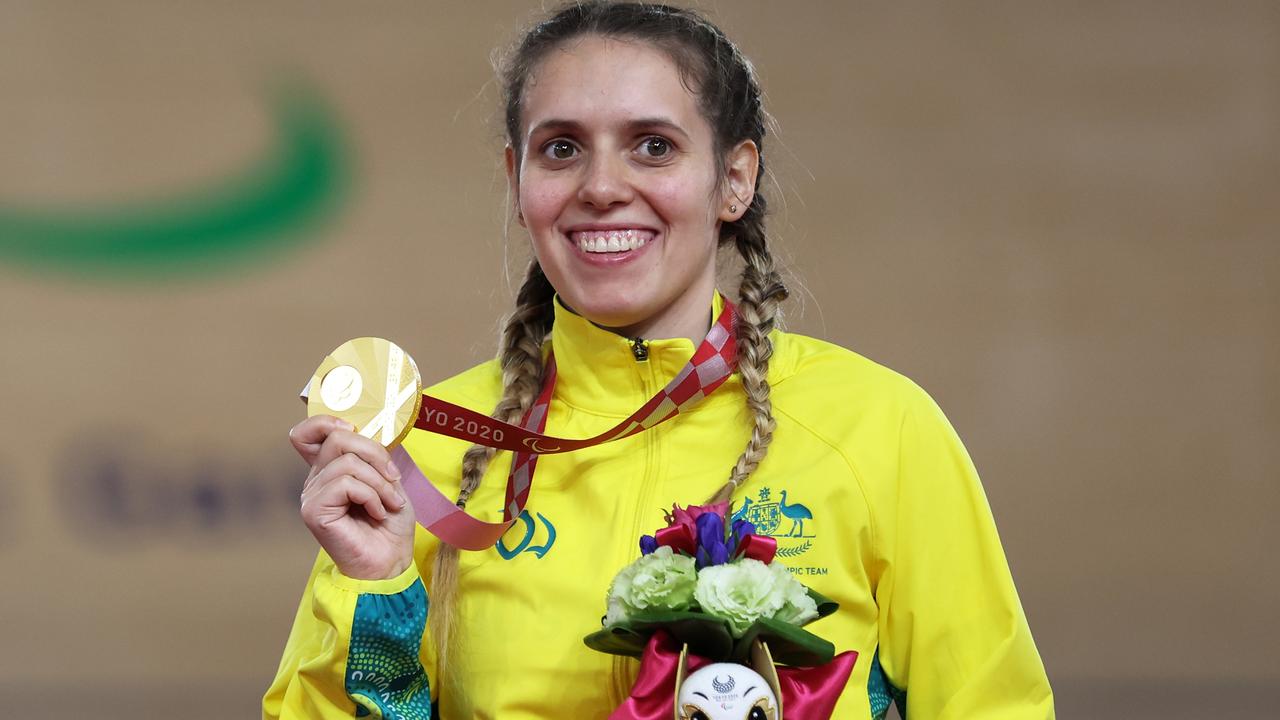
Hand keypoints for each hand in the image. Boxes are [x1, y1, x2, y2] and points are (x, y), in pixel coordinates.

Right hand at [289, 415, 415, 579]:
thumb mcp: (389, 480)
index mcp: (329, 470)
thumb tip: (371, 429)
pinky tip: (378, 513)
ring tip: (390, 503)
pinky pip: (346, 484)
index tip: (354, 430)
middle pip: (336, 438)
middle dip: (375, 453)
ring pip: (347, 462)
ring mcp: (311, 496)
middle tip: (393, 479)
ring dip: (379, 482)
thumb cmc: (391, 525)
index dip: (325, 422)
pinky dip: (372, 496)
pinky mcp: (313, 511)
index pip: (306, 434)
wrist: (391, 562)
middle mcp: (315, 481)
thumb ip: (374, 456)